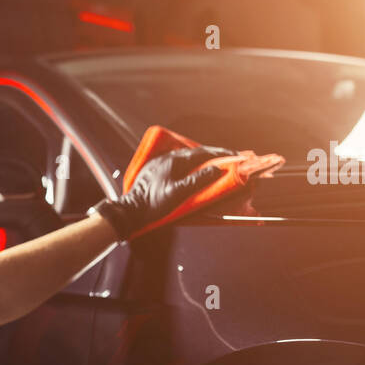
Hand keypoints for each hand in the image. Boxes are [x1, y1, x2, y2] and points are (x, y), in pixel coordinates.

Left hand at [93, 145, 234, 240]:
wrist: (130, 211)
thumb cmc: (153, 204)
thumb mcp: (178, 193)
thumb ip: (197, 180)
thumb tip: (216, 169)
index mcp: (173, 161)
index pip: (202, 152)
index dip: (220, 153)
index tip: (234, 154)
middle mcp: (166, 158)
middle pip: (194, 152)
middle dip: (212, 154)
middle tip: (227, 158)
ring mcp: (159, 163)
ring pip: (185, 157)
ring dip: (201, 159)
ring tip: (214, 163)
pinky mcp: (155, 170)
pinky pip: (177, 162)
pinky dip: (190, 164)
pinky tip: (193, 170)